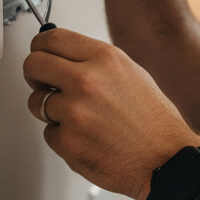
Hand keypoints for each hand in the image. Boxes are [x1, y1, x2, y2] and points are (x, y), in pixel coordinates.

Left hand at [23, 27, 197, 199]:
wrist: (166, 160)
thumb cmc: (154, 121)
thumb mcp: (132, 74)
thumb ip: (95, 63)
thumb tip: (64, 58)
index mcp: (105, 59)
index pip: (52, 39)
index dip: (40, 47)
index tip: (40, 54)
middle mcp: (87, 80)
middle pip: (33, 64)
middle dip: (35, 75)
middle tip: (43, 84)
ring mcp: (74, 112)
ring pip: (36, 102)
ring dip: (50, 110)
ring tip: (80, 118)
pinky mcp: (67, 141)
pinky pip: (49, 133)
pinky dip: (63, 137)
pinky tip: (88, 138)